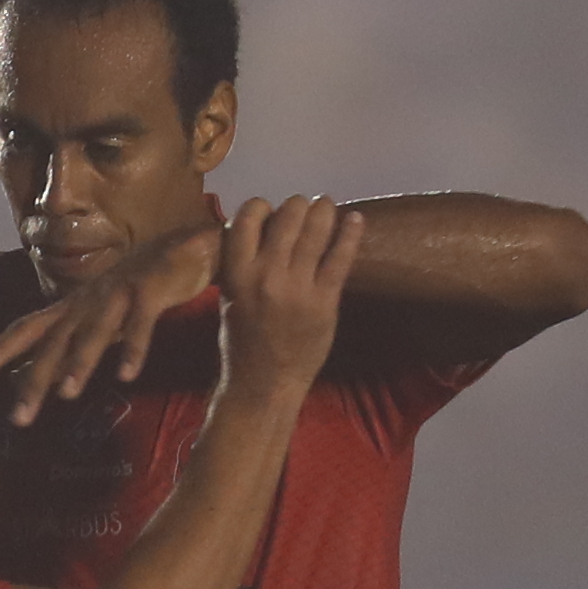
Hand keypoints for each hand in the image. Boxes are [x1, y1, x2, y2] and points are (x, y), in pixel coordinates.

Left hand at [0, 209, 230, 417]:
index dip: (3, 345)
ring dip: (80, 362)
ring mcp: (118, 294)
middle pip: (56, 341)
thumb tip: (42, 378)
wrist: (186, 247)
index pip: (30, 326)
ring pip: (94, 332)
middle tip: (19, 417)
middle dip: (36, 378)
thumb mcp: (101, 319)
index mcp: (75, 306)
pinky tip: (127, 374)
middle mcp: (89, 301)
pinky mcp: (149, 292)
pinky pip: (140, 324)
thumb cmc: (138, 288)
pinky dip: (134, 348)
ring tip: (66, 394)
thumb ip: (74, 344)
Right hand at [213, 195, 363, 394]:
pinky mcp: (325, 300)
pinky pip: (340, 258)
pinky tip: (357, 219)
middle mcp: (267, 274)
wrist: (265, 383)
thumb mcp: (231, 297)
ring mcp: (298, 287)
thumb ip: (243, 264)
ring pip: (316, 230)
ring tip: (327, 205)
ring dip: (324, 211)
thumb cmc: (242, 342)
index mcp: (238, 273)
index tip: (270, 211)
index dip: (261, 206)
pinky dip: (350, 234)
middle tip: (303, 207)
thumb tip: (262, 230)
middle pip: (288, 216)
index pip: (248, 217)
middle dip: (297, 206)